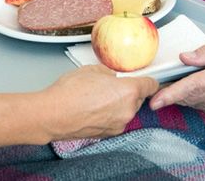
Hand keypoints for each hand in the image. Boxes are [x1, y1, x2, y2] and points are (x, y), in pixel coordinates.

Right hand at [41, 65, 157, 139]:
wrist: (53, 115)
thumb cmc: (70, 92)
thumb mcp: (92, 70)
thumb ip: (109, 73)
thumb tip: (112, 77)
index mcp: (128, 91)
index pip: (151, 85)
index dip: (148, 80)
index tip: (146, 79)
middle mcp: (127, 110)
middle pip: (138, 99)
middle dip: (128, 92)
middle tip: (110, 86)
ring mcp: (118, 124)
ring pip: (126, 110)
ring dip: (118, 105)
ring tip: (97, 98)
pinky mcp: (108, 134)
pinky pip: (115, 120)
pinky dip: (109, 115)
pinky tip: (93, 109)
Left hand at [148, 44, 204, 129]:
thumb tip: (185, 57)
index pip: (191, 87)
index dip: (170, 94)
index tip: (154, 100)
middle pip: (186, 95)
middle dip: (169, 88)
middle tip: (160, 76)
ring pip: (191, 99)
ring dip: (180, 90)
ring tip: (179, 76)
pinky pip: (198, 103)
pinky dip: (192, 94)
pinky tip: (197, 82)